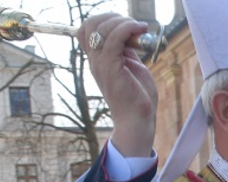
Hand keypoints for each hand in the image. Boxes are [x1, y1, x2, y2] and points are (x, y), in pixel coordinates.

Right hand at [79, 14, 157, 157]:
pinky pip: (114, 39)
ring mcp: (100, 64)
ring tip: (141, 28)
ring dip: (123, 22)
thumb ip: (127, 50)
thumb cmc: (138, 96)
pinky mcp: (111, 68)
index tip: (126, 24)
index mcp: (97, 59)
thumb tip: (131, 33)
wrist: (138, 120)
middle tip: (134, 25)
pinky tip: (140, 30)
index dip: (104, 19)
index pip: (86, 29)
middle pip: (90, 24)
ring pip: (102, 28)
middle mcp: (94, 60)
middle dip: (113, 17)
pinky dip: (127, 29)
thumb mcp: (131, 66)